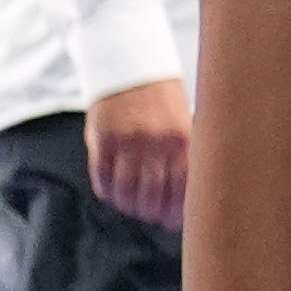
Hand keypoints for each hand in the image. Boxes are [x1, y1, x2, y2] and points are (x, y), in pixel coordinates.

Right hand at [83, 74, 188, 229]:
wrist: (131, 68)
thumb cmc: (163, 100)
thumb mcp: (183, 121)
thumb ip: (184, 153)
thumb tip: (188, 196)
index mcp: (182, 137)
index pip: (181, 187)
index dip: (176, 211)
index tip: (174, 222)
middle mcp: (155, 141)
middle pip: (154, 194)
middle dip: (154, 213)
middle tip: (154, 217)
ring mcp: (127, 142)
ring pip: (127, 191)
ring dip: (131, 207)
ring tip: (135, 209)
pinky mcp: (102, 141)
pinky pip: (104, 179)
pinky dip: (110, 193)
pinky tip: (116, 195)